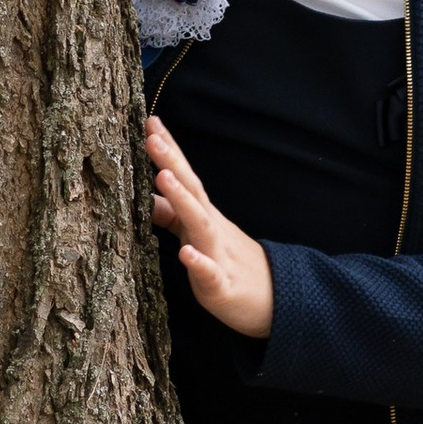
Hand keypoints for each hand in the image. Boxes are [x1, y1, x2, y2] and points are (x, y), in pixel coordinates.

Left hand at [145, 119, 274, 338]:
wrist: (277, 301)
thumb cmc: (230, 266)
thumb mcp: (199, 236)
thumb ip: (173, 216)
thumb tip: (145, 197)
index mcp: (203, 216)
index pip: (185, 177)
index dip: (169, 151)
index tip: (150, 122)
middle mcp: (211, 229)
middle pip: (192, 190)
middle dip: (172, 162)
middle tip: (153, 136)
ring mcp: (219, 256)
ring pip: (200, 225)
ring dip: (182, 199)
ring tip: (163, 176)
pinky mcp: (223, 287)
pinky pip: (211, 275)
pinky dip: (199, 263)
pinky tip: (186, 254)